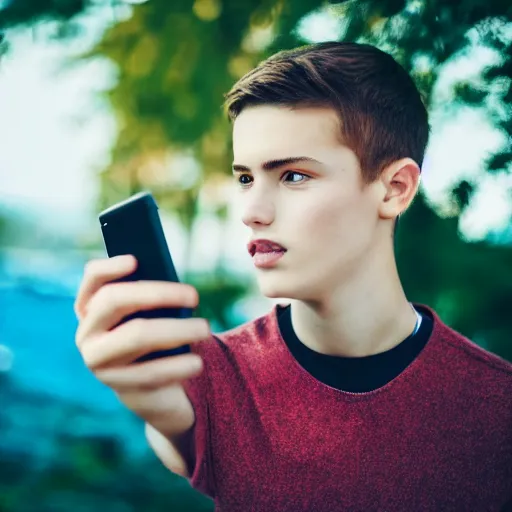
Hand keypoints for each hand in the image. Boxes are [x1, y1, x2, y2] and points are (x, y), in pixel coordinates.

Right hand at [74, 255, 208, 436]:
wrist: (160, 387)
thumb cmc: (160, 338)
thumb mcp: (157, 315)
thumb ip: (158, 300)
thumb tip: (177, 289)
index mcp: (93, 309)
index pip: (92, 280)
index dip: (110, 268)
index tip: (136, 260)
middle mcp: (88, 334)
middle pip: (114, 300)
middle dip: (157, 293)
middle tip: (194, 296)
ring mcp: (99, 364)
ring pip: (136, 336)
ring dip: (177, 329)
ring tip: (205, 329)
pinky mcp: (120, 388)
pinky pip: (149, 373)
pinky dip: (178, 365)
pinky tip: (197, 363)